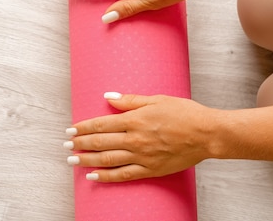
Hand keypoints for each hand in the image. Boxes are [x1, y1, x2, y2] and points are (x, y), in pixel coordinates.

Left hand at [65, 93, 216, 181]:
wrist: (206, 134)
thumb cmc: (185, 113)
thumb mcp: (158, 99)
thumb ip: (131, 100)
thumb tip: (109, 97)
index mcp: (136, 119)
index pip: (102, 124)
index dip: (84, 127)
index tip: (71, 128)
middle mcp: (135, 139)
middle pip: (100, 143)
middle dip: (79, 143)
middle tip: (66, 144)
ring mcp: (142, 156)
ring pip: (107, 160)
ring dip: (86, 160)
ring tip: (72, 159)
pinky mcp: (150, 169)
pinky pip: (123, 175)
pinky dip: (106, 177)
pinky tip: (93, 176)